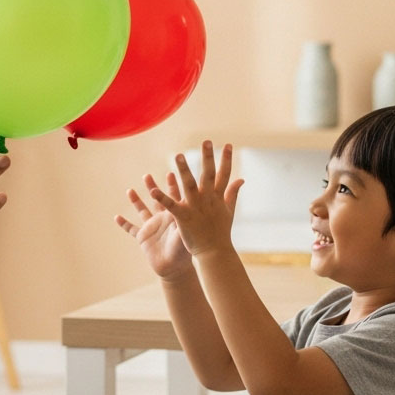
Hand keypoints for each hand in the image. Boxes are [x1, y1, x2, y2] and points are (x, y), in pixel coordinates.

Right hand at [115, 176, 192, 281]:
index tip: (170, 173)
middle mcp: (162, 219)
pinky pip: (130, 228)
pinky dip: (123, 223)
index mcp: (174, 216)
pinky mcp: (142, 237)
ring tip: (130, 190)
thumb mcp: (183, 232)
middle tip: (147, 176)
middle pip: (156, 199)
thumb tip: (184, 204)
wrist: (174, 268)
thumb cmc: (183, 251)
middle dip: (151, 187)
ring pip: (142, 210)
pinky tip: (116, 217)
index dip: (171, 185)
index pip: (173, 196)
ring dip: (136, 201)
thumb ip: (182, 218)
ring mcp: (151, 227)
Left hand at [146, 141, 242, 257]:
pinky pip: (171, 206)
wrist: (214, 253)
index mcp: (217, 197)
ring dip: (184, 171)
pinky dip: (162, 198)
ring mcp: (196, 208)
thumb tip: (241, 179)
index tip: (228, 145)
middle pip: (208, 176)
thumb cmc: (220, 232)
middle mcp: (208, 200)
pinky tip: (153, 190)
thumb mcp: (229, 211)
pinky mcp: (183, 218)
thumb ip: (232, 193)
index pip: (224, 175)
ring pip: (189, 186)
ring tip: (178, 156)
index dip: (227, 160)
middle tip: (207, 142)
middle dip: (208, 158)